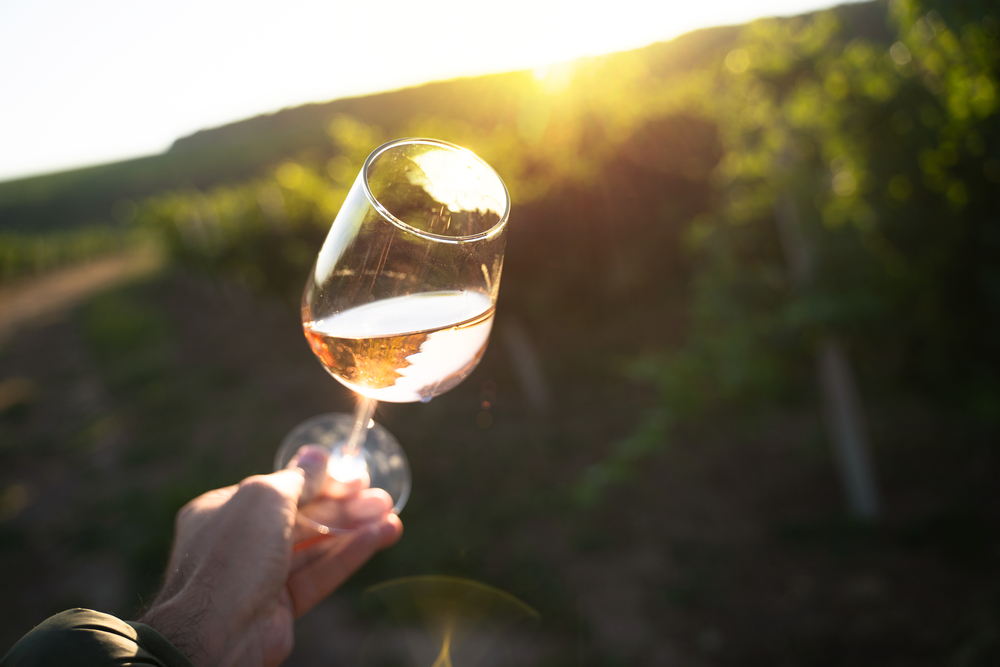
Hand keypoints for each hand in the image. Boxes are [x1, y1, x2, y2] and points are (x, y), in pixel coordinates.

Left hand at [140, 446, 402, 666]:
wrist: (217, 633)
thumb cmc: (234, 555)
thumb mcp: (267, 498)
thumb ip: (298, 477)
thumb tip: (318, 454)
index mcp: (225, 510)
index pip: (282, 490)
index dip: (322, 481)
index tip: (356, 477)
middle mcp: (242, 541)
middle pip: (303, 518)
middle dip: (344, 507)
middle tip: (382, 499)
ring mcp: (261, 576)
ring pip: (315, 547)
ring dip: (354, 531)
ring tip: (392, 520)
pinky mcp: (281, 606)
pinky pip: (318, 575)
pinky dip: (348, 556)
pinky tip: (378, 539)